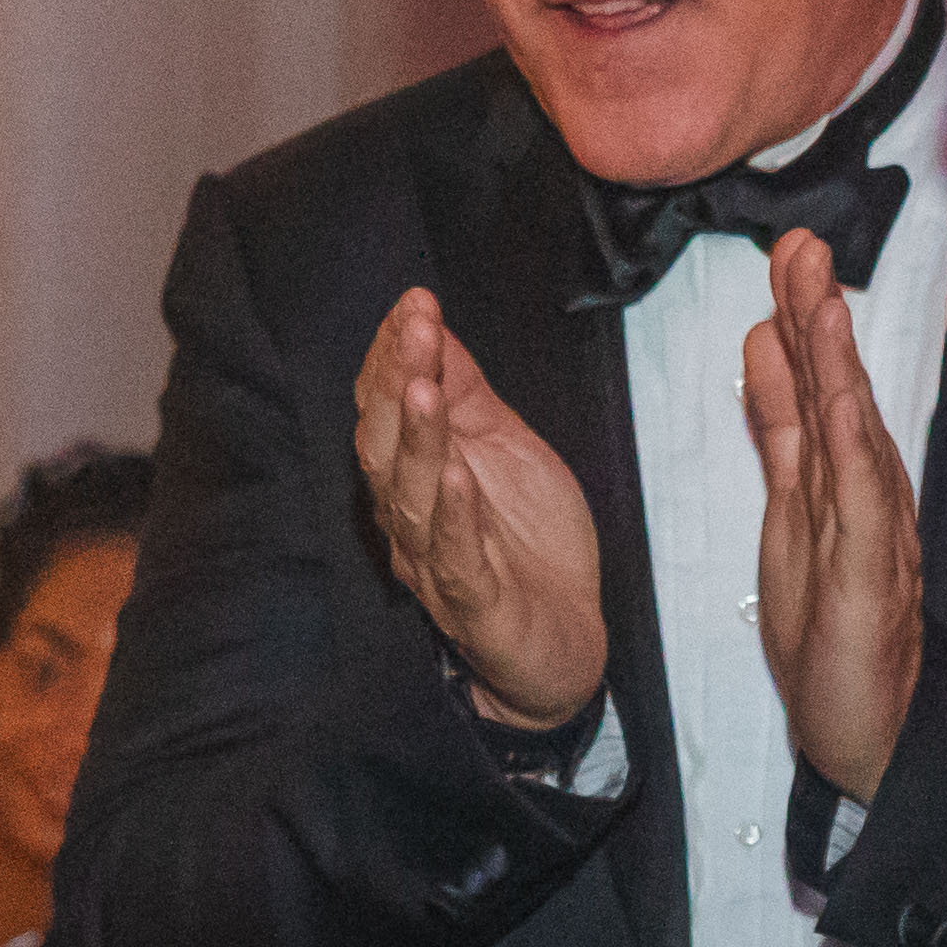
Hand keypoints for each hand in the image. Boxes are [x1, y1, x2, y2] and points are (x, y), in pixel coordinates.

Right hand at [352, 292, 610, 735]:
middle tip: (413, 326)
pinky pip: (454, 559)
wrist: (562, 644)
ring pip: (410, 497)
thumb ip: (468, 394)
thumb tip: (433, 325)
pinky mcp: (474, 606)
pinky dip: (454, 516)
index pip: (385, 410)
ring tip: (424, 387)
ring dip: (418, 440)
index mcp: (413, 478)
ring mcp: (436, 564)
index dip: (392, 356)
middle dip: (397, 381)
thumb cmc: (528, 545)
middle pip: (385, 446)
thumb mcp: (505, 448)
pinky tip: (459, 475)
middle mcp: (409, 519)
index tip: (413, 302)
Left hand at [738, 232, 922, 802]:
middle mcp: (860, 492)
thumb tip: (762, 349)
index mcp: (834, 475)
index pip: (814, 383)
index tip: (784, 252)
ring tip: (823, 297)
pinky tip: (846, 402)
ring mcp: (871, 531)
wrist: (868, 730)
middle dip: (818, 315)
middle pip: (837, 390)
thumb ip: (781, 430)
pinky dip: (855, 449)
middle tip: (799, 244)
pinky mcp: (871, 578)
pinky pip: (863, 506)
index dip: (800, 317)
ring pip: (855, 433)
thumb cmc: (832, 631)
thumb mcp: (790, 511)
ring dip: (839, 365)